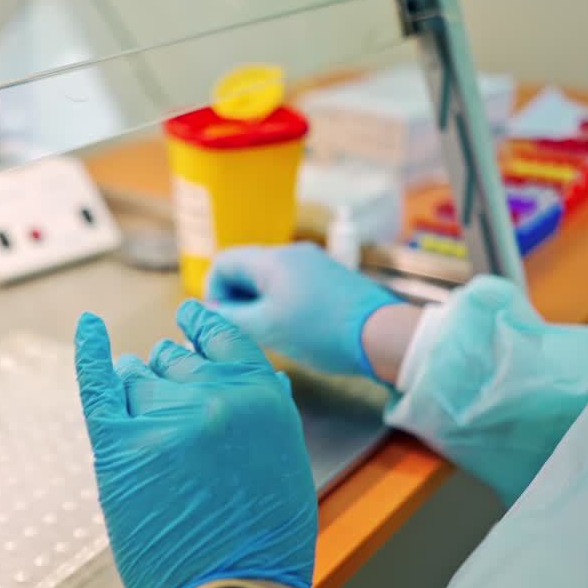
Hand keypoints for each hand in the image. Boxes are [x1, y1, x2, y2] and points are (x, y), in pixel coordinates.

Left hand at [74, 300, 316, 587]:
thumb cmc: (264, 542)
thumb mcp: (286, 464)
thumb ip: (269, 414)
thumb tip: (267, 379)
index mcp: (262, 396)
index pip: (225, 339)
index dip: (203, 326)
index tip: (188, 318)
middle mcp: (213, 396)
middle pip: (177, 359)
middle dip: (169, 370)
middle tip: (165, 387)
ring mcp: (163, 419)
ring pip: (138, 377)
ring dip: (136, 381)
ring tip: (136, 389)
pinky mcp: (118, 447)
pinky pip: (98, 382)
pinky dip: (89, 351)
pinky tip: (87, 326)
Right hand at [206, 242, 399, 377]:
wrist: (382, 334)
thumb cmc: (320, 331)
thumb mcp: (266, 329)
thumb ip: (229, 319)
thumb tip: (206, 313)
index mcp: (272, 259)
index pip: (223, 262)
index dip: (212, 292)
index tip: (222, 321)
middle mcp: (292, 253)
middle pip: (246, 269)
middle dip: (236, 300)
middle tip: (244, 331)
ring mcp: (314, 263)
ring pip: (269, 279)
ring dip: (259, 304)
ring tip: (269, 334)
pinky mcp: (330, 278)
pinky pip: (292, 285)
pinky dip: (282, 304)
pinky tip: (294, 329)